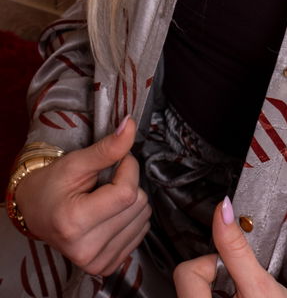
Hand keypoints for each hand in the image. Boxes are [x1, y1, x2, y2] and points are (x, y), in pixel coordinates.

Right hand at [15, 117, 150, 274]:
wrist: (36, 211)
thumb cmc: (52, 185)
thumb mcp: (76, 162)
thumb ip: (107, 148)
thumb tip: (130, 126)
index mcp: (74, 222)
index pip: (127, 192)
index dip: (128, 168)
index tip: (118, 160)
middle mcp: (86, 248)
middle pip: (138, 205)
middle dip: (128, 184)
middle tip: (105, 182)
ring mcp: (97, 261)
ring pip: (143, 218)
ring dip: (130, 201)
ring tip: (104, 199)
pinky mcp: (106, 265)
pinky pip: (141, 233)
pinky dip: (130, 218)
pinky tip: (109, 214)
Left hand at [173, 198, 286, 297]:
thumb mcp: (260, 283)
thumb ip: (236, 247)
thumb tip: (223, 210)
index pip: (186, 272)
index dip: (213, 265)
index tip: (233, 272)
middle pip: (189, 281)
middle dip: (216, 278)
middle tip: (240, 290)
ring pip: (195, 292)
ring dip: (217, 289)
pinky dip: (218, 297)